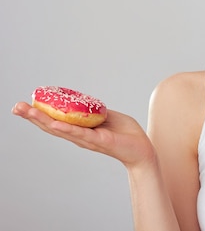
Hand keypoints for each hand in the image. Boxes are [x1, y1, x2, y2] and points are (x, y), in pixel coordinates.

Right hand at [12, 101, 155, 167]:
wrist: (142, 148)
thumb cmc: (126, 133)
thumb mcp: (106, 117)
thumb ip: (93, 111)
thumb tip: (83, 101)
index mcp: (80, 129)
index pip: (55, 120)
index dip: (40, 113)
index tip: (24, 103)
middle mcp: (79, 136)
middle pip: (51, 125)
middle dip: (32, 116)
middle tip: (15, 107)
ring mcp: (87, 139)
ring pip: (61, 129)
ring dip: (43, 120)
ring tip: (27, 111)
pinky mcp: (99, 140)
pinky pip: (81, 134)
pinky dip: (67, 129)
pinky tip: (54, 123)